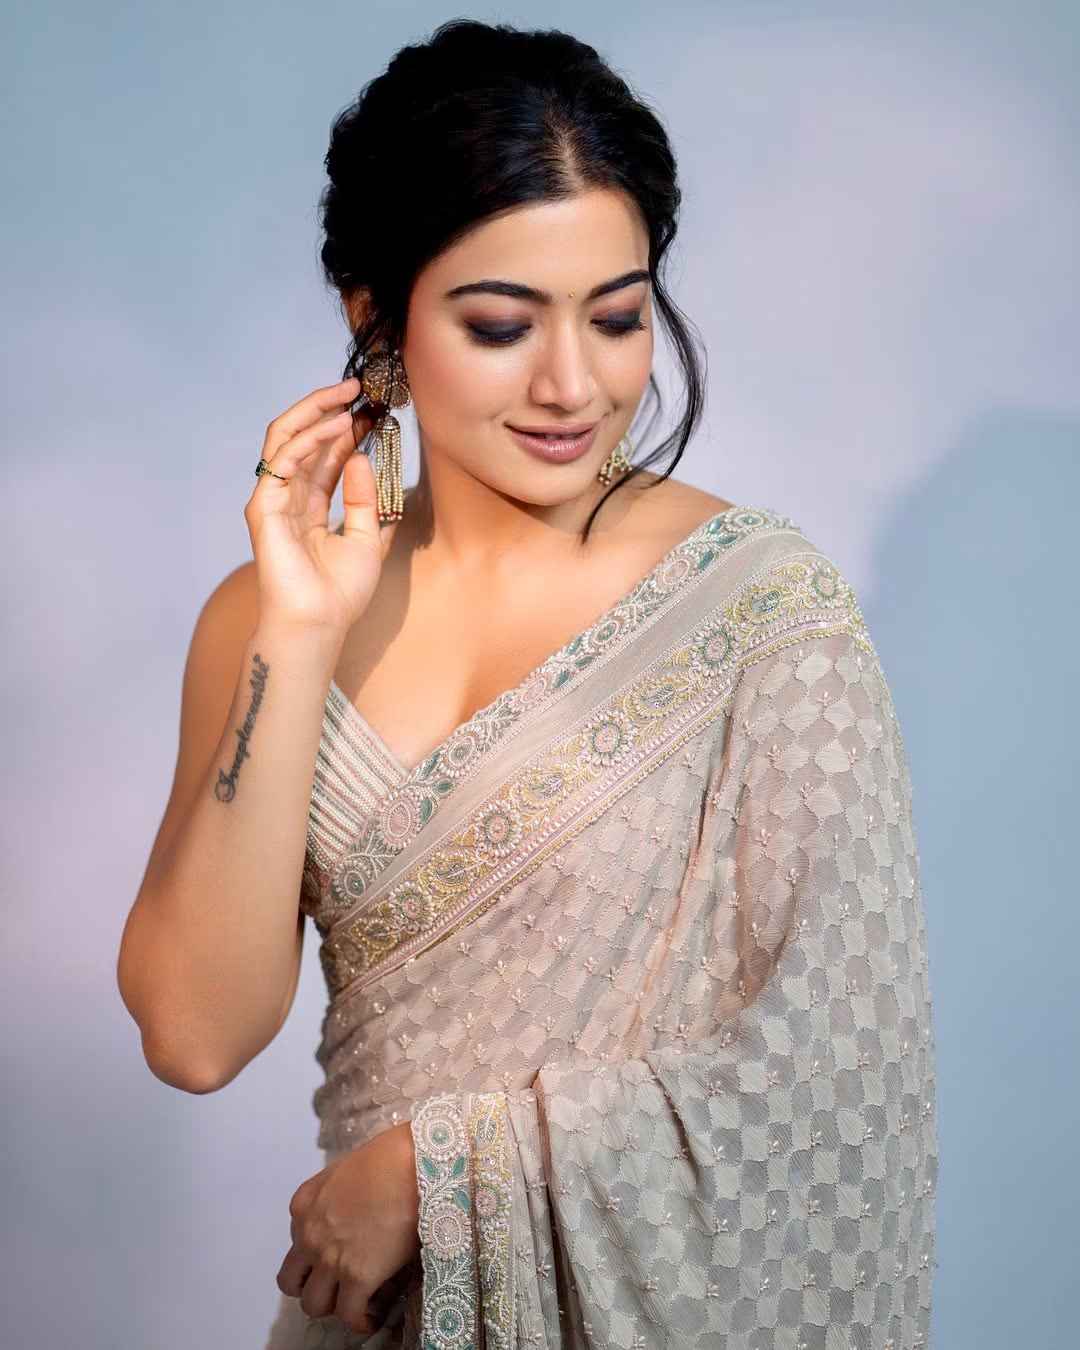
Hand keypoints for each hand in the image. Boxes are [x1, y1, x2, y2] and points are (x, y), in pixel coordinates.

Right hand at [245, 376, 387, 638]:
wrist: (319, 624)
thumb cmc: (340, 593)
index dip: (346, 429)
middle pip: (301, 437)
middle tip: (355, 387)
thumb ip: (365, 499)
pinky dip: (309, 438)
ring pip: (286, 438)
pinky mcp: (264, 507)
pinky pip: (283, 460)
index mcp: (311, 506)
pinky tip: (338, 427)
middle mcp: (289, 498)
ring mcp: (273, 501)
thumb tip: (360, 457)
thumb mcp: (369, 540)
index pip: (325, 455)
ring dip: (315, 412)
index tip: (373, 410)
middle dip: (325, 407)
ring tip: (347, 396)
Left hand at [276, 1121, 421, 1335]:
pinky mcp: (357, 1277)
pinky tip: (371, 1318)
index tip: (333, 1258)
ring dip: (331, 1306)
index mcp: (303, 1205)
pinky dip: (359, 1321)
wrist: (414, 1163)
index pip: (295, 1243)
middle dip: (311, 1286)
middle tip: (334, 1285)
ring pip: (313, 1305)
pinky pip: (349, 1315)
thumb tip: (354, 1216)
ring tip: (353, 1301)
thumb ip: (336, 1199)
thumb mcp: (346, 1172)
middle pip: (292, 1281)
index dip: (314, 1254)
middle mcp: (308, 1235)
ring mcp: (330, 1259)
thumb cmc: (390, 1157)